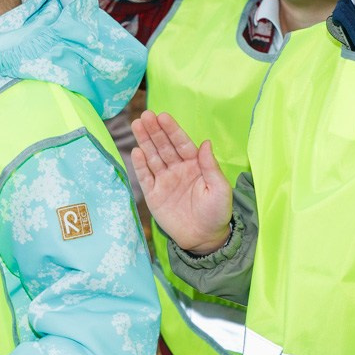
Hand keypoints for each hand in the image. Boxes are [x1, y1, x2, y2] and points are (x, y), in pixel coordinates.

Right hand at [131, 110, 233, 254]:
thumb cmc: (217, 212)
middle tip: (145, 115)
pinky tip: (136, 151)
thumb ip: (211, 166)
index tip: (163, 116)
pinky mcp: (154, 195)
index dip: (172, 130)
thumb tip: (206, 142)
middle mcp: (178, 169)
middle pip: (164, 146)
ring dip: (145, 141)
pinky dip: (140, 165)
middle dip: (155, 131)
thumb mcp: (219, 188)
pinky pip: (146, 177)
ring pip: (153, 157)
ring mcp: (165, 181)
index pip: (181, 143)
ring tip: (137, 125)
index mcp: (195, 164)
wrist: (205, 238)